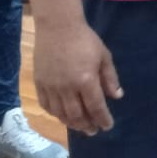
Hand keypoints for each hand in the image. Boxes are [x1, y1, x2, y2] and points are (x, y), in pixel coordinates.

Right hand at [34, 18, 123, 135]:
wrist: (58, 27)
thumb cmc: (85, 40)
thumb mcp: (103, 56)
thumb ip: (110, 78)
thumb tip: (117, 96)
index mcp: (86, 80)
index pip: (95, 107)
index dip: (102, 119)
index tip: (107, 126)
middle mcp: (67, 87)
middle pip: (77, 115)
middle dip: (87, 125)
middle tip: (93, 130)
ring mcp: (51, 86)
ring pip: (60, 113)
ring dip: (71, 123)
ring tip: (80, 126)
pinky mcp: (39, 83)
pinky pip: (46, 105)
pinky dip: (55, 114)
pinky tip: (62, 115)